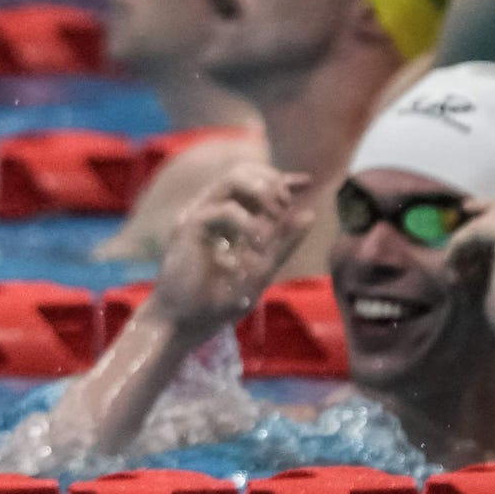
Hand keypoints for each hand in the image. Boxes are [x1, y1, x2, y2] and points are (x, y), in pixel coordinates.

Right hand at [149, 161, 312, 339]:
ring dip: (262, 192)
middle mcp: (212, 210)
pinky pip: (225, 210)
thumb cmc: (217, 300)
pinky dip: (248, 221)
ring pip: (232, 179)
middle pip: (242, 171)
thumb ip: (283, 243)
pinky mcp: (189, 227)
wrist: (185, 322)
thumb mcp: (262, 269)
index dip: (281, 178)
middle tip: (284, 207)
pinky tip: (259, 242)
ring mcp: (199, 215)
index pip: (254, 183)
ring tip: (275, 217)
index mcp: (227, 218)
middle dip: (272, 182)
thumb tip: (309, 213)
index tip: (307, 182)